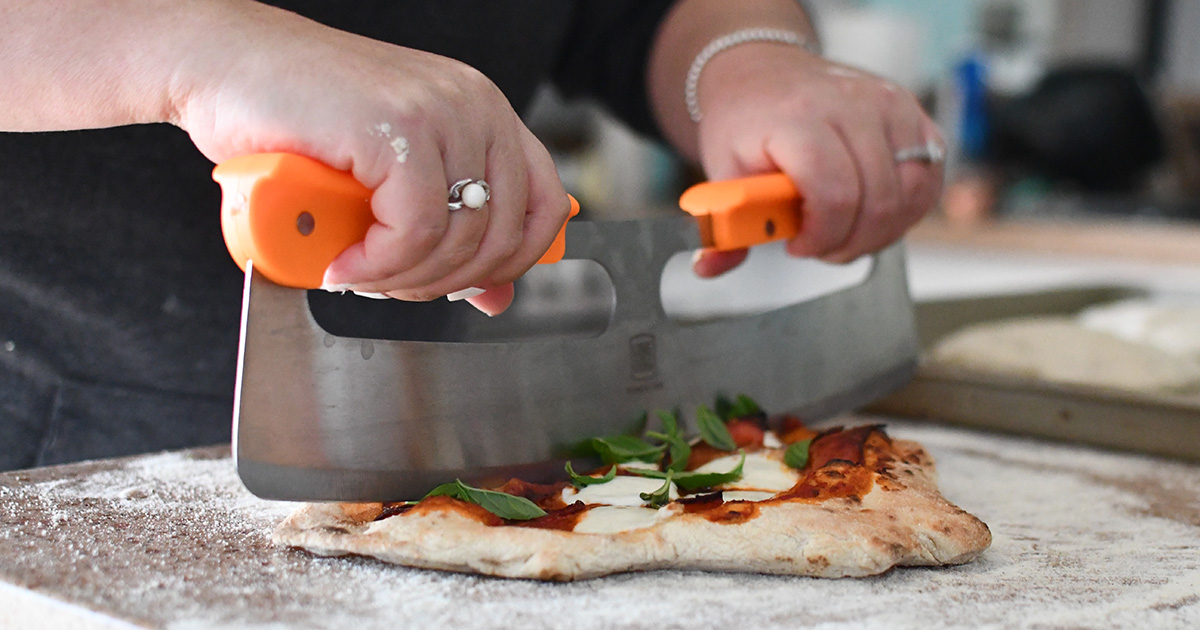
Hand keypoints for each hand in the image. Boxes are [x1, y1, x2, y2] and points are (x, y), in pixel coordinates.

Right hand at [174, 2, 568, 314]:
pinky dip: (377, 265)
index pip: (547, 205)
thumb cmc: (298, 120)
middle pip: (504, 235)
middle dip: (447, 282)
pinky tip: (343, 264)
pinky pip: (414, 232)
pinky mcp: (396, 128)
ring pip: (459, 240)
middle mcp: (474, 105)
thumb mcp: (392, 184)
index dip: (514, 262)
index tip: (467, 288)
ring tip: (359, 274)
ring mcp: (439, 112)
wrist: (223, 65)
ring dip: (406, 279)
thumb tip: (497, 297)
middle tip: (392, 286)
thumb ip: (451, 233)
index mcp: (484, 112)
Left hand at [690, 44, 942, 275]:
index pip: (833, 192)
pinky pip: (927, 180)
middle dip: (848, 241)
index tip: (797, 245)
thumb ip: (724, 226)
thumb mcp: (721, 171)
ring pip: (910, 195)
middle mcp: (850, 103)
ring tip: (843, 230)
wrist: (764, 74)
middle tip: (819, 245)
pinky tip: (870, 213)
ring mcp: (888, 105)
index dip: (821, 235)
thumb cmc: (745, 124)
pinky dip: (904, 210)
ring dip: (879, 231)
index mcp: (796, 116)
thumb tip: (709, 267)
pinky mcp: (913, 114)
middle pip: (877, 200)